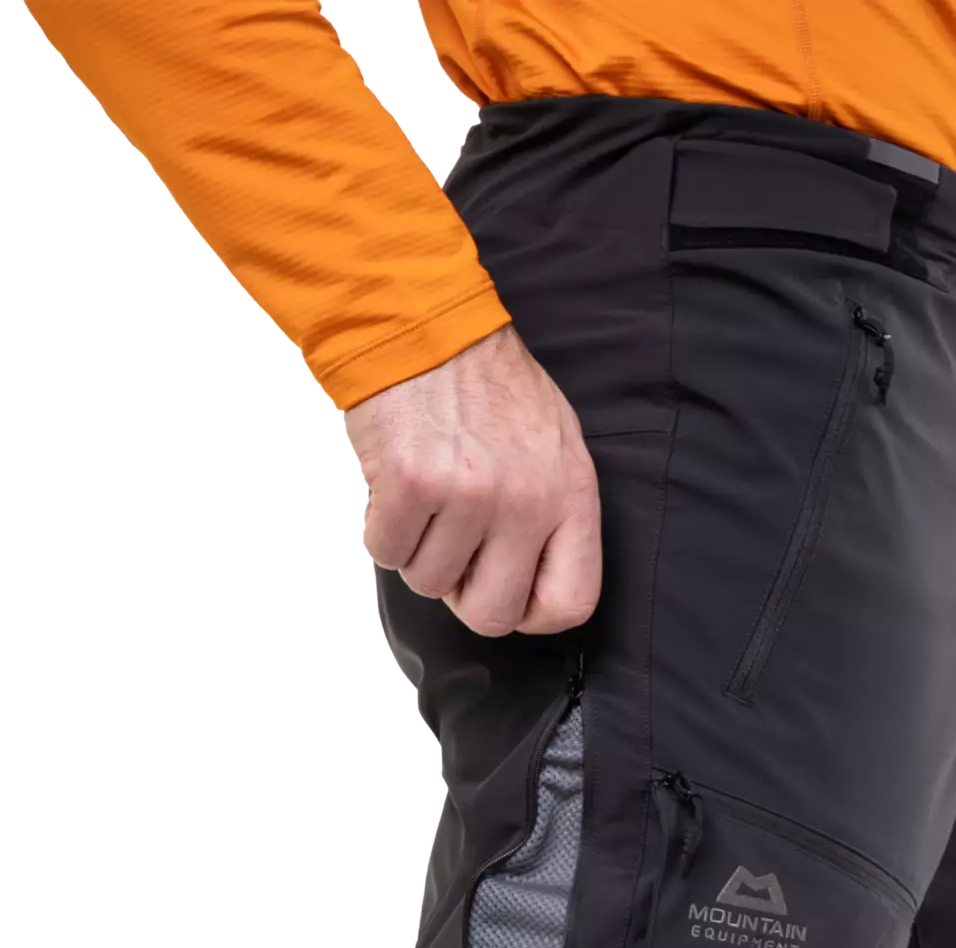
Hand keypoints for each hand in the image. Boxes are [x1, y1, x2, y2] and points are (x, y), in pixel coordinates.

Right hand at [346, 323, 602, 637]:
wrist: (425, 324)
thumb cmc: (486, 384)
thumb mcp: (553, 442)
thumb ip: (553, 515)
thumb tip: (533, 587)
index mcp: (571, 493)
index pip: (570, 603)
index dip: (529, 612)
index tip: (505, 590)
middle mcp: (527, 500)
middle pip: (493, 615)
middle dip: (463, 592)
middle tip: (453, 550)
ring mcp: (470, 494)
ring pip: (430, 584)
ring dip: (418, 550)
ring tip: (428, 497)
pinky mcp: (413, 484)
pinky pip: (387, 553)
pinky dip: (383, 528)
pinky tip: (398, 486)